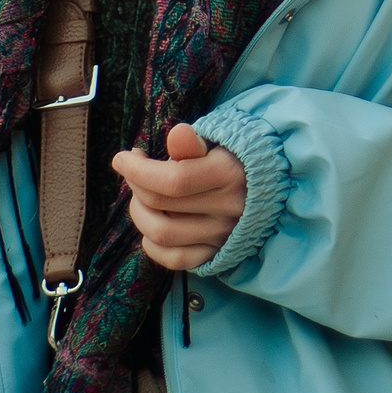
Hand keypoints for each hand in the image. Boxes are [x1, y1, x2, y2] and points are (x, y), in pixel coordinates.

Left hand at [114, 122, 247, 271]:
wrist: (268, 186)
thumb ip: (194, 143)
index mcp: (230, 175)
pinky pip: (174, 259)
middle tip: (134, 171)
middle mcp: (228, 208)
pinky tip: (152, 223)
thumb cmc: (234, 158)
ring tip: (141, 195)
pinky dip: (152, 244)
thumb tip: (177, 134)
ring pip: (161, 234)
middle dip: (136, 185)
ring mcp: (222, 235)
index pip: (173, 180)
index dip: (138, 170)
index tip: (122, 158)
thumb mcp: (219, 143)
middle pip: (161, 205)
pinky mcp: (216, 253)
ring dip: (139, 213)